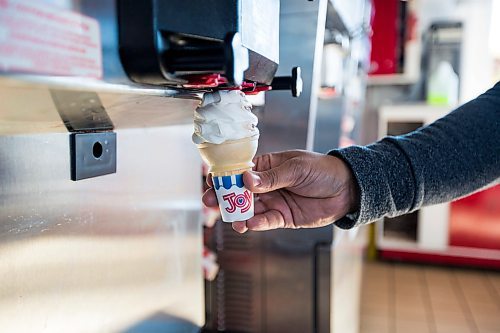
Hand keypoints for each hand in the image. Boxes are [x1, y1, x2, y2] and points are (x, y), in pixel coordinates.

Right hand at [202, 150, 358, 232]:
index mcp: (268, 167)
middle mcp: (267, 185)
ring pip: (251, 210)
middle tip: (212, 202)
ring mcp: (274, 202)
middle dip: (226, 197)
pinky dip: (257, 224)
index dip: (226, 176)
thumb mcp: (296, 168)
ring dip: (240, 215)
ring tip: (234, 220)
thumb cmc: (322, 170)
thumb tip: (246, 179)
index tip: (212, 181)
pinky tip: (251, 224)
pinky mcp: (283, 217)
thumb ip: (271, 177)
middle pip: (240, 192)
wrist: (346, 189)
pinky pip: (266, 221)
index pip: (241, 171)